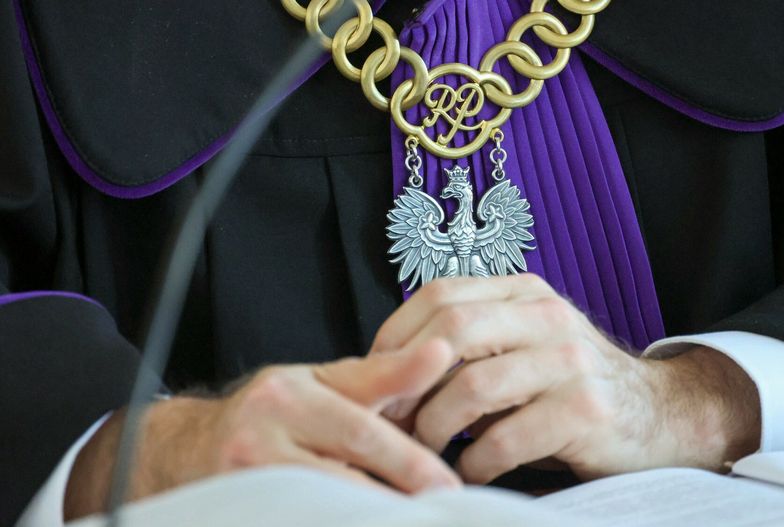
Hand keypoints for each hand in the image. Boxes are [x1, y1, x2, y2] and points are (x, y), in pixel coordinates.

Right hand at [64, 344, 460, 520]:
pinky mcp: (237, 511)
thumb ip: (382, 376)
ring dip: (368, 516)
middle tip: (441, 511)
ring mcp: (242, 482)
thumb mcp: (321, 384)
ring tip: (410, 520)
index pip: (360, 430)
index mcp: (287, 396)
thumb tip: (442, 353)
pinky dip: (337, 522)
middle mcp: (258, 437)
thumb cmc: (272, 414)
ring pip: (321, 506)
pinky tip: (363, 520)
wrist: (187, 448)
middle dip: (395, 499)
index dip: (410, 461)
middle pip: (341, 478)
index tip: (449, 485)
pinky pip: (294, 518)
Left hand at [370, 274, 760, 483]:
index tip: (376, 379)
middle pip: (453, 330)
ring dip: (436, 428)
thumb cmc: (567, 385)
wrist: (656, 415)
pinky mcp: (586, 409)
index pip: (441, 295)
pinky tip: (471, 470)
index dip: (395, 337)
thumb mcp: (523, 345)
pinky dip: (475, 462)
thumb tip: (388, 371)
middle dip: (409, 383)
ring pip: (474, 386)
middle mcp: (548, 316)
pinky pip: (506, 438)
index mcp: (524, 292)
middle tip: (392, 420)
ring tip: (429, 449)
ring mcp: (570, 360)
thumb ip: (469, 344)